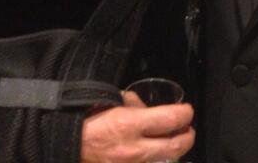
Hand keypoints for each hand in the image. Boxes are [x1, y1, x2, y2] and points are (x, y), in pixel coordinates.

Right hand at [80, 101, 194, 162]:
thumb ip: (134, 104)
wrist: (68, 143)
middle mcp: (133, 148)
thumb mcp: (112, 101)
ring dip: (172, 150)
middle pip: (174, 147)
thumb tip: (148, 108)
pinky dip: (154, 159)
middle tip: (188, 130)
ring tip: (174, 141)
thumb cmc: (88, 118)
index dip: (184, 114)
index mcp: (130, 124)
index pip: (169, 119)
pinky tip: (155, 152)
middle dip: (187, 138)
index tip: (187, 110)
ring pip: (162, 160)